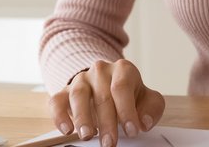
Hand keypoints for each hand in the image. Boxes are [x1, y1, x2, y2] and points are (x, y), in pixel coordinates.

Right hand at [47, 59, 164, 146]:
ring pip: (78, 95)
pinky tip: (67, 129)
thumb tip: (143, 122)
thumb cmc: (129, 94)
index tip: (132, 130)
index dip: (126, 110)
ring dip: (82, 117)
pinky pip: (57, 100)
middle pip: (102, 95)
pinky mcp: (65, 91)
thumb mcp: (147, 99)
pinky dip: (59, 115)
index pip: (122, 87)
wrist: (108, 84)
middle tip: (110, 143)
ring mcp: (81, 80)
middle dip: (106, 122)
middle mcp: (100, 71)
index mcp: (123, 69)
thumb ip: (151, 109)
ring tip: (87, 135)